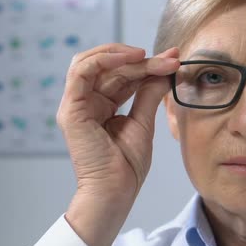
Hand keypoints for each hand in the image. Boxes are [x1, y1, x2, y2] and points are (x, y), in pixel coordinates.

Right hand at [57, 43, 179, 245]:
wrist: (115, 190)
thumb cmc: (126, 166)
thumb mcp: (143, 122)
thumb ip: (149, 94)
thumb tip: (165, 70)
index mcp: (102, 105)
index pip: (122, 74)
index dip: (148, 64)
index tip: (174, 60)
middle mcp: (87, 101)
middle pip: (111, 66)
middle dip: (142, 60)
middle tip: (169, 58)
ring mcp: (76, 104)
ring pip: (94, 62)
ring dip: (122, 54)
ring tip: (148, 56)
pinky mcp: (71, 109)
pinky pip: (81, 71)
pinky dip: (104, 59)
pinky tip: (130, 58)